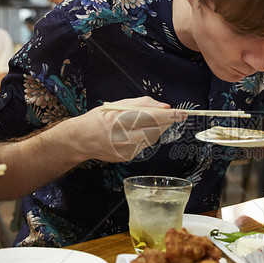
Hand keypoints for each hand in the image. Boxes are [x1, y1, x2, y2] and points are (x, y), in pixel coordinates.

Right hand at [68, 97, 186, 163]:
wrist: (80, 140)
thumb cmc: (98, 119)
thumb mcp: (117, 105)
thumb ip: (141, 104)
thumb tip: (164, 107)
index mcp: (119, 119)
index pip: (152, 117)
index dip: (170, 116)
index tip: (182, 114)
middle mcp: (123, 137)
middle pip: (155, 130)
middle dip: (166, 122)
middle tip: (171, 116)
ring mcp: (125, 150)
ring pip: (152, 138)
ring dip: (156, 129)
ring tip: (145, 122)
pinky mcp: (126, 158)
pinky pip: (144, 146)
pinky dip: (145, 137)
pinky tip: (135, 133)